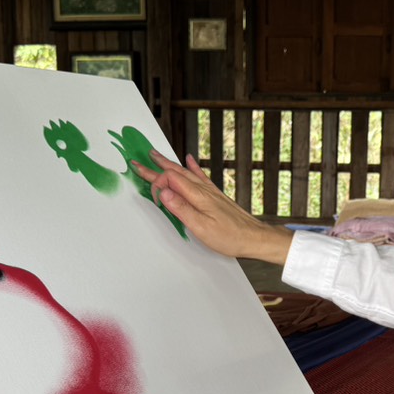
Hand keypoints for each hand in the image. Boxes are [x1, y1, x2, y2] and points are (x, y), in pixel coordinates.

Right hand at [132, 152, 293, 264]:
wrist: (254, 237)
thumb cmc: (230, 237)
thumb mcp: (201, 227)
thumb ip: (181, 209)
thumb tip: (164, 192)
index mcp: (197, 196)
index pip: (170, 180)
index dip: (158, 186)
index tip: (155, 198)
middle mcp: (203, 189)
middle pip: (175, 172)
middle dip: (155, 166)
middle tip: (139, 160)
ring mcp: (210, 191)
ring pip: (185, 172)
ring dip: (169, 163)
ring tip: (156, 155)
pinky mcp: (215, 195)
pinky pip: (200, 175)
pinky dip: (192, 166)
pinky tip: (189, 159)